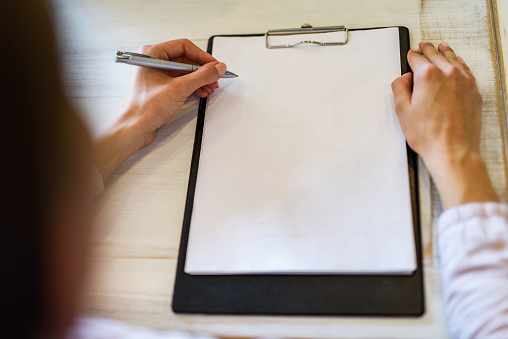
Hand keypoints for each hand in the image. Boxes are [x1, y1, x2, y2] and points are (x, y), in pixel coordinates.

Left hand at [95, 39, 226, 180]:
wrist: (134, 129)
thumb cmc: (144, 109)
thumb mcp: (179, 89)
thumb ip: (202, 76)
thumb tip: (217, 68)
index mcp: (152, 54)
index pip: (183, 46)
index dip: (202, 56)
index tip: (215, 65)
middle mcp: (153, 62)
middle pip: (185, 59)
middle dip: (202, 70)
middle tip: (215, 77)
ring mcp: (156, 75)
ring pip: (184, 71)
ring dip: (199, 79)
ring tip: (210, 87)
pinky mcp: (160, 87)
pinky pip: (180, 81)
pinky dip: (192, 86)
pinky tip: (201, 92)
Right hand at [391, 41, 496, 208]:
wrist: (453, 150)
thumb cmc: (428, 135)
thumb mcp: (402, 111)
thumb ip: (399, 88)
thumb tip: (404, 78)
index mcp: (428, 76)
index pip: (417, 59)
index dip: (412, 55)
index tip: (411, 54)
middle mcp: (448, 74)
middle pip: (436, 55)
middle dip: (428, 49)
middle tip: (424, 45)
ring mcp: (464, 82)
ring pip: (453, 59)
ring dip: (445, 52)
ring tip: (441, 47)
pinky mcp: (474, 92)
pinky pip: (466, 70)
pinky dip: (459, 63)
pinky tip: (457, 63)